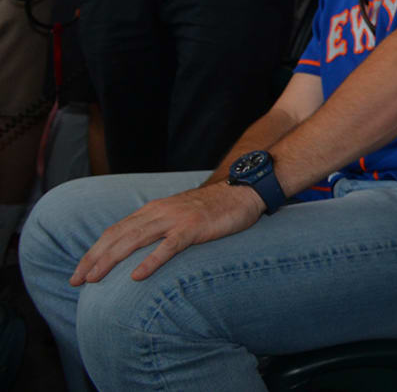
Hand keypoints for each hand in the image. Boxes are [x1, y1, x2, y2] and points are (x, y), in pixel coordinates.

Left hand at [70, 182, 261, 284]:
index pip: (115, 230)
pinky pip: (168, 246)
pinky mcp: (194, 228)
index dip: (94, 251)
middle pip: (118, 236)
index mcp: (153, 209)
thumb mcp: (177, 215)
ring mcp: (176, 219)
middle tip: (76, 280)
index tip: (78, 271)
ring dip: (111, 260)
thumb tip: (137, 250)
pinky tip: (137, 276)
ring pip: (135, 240)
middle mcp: (159, 212)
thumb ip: (158, 227)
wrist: (243, 192)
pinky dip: (151, 261)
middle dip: (94, 258)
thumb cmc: (212, 209)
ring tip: (95, 279)